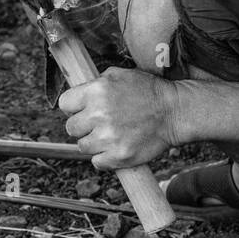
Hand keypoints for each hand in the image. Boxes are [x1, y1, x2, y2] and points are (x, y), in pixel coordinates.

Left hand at [58, 67, 178, 170]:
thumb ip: (95, 83)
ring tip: (110, 135)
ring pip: (83, 146)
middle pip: (70, 128)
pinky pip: (97, 162)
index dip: (72, 107)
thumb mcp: (119, 75)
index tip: (81, 110)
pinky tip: (116, 147)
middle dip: (82, 126)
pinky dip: (104, 158)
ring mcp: (108, 138)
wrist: (174, 111)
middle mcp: (99, 114)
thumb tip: (78, 94)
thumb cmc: (148, 91)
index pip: (64, 104)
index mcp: (96, 91)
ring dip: (93, 142)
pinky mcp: (119, 156)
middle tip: (98, 123)